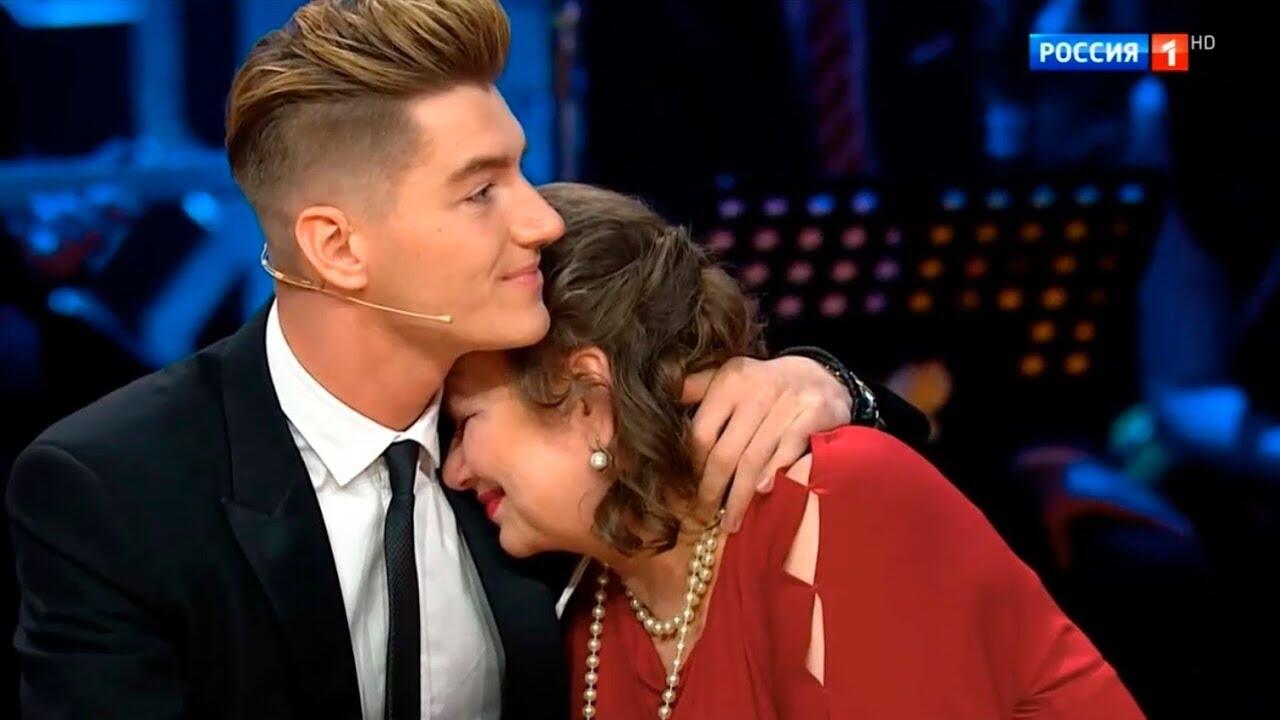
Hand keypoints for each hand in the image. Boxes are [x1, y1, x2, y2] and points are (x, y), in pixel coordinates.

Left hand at [681, 356, 851, 530]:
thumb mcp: (730, 378)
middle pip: (725, 452)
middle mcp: (756, 390)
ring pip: (754, 458)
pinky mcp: (815, 414)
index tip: (686, 492)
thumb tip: (662, 403)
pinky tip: (764, 493)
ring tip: (730, 522)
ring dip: (740, 496)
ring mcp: (787, 402)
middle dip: (711, 490)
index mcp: (730, 381)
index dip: (692, 467)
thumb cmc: (765, 387)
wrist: (822, 376)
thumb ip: (697, 390)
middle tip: (703, 516)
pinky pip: (788, 451)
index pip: (701, 432)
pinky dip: (775, 473)